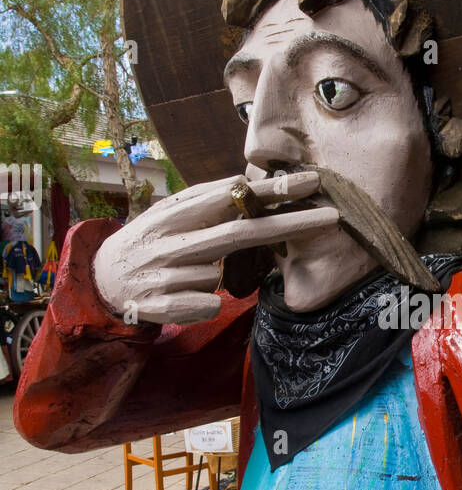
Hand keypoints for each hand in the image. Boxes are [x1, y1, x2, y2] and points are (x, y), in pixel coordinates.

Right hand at [92, 171, 335, 324]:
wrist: (101, 281)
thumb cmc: (150, 242)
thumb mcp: (170, 215)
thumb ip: (206, 204)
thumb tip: (249, 185)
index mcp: (175, 212)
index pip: (231, 198)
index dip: (272, 192)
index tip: (310, 182)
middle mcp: (172, 240)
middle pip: (242, 232)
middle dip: (290, 223)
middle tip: (333, 217)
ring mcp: (169, 274)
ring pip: (220, 276)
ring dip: (213, 277)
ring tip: (181, 274)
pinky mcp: (166, 307)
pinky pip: (209, 304)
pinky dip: (202, 302)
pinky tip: (178, 295)